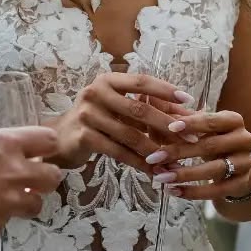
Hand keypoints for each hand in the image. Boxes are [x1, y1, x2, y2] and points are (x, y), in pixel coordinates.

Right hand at [0, 126, 61, 240]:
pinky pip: (3, 224)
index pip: (48, 141)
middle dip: (45, 180)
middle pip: (52, 177)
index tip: (42, 152)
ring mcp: (8, 202)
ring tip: (6, 202)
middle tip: (34, 182)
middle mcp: (15, 172)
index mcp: (7, 144)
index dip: (46, 148)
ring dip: (24, 204)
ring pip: (35, 206)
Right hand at [49, 72, 193, 172]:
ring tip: (174, 160)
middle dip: (168, 125)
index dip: (165, 90)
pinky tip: (152, 170)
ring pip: (130, 134)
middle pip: (139, 109)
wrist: (60, 139)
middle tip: (191, 138)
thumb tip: (186, 113)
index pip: (141, 81)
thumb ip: (146, 109)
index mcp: (108, 80)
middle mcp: (96, 92)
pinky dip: (138, 161)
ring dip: (155, 149)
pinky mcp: (83, 136)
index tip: (188, 100)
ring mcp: (88, 114)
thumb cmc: (97, 121)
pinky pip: (118, 151)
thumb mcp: (119, 109)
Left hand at [148, 108, 250, 203]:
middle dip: (178, 152)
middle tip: (153, 158)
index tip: (169, 128)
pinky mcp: (241, 184)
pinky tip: (172, 191)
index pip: (212, 121)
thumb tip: (147, 99)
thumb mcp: (199, 127)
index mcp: (233, 120)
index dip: (192, 124)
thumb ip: (177, 117)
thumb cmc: (212, 140)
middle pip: (209, 146)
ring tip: (160, 177)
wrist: (240, 165)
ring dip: (184, 174)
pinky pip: (216, 191)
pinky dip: (193, 192)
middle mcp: (244, 139)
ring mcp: (245, 163)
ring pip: (213, 170)